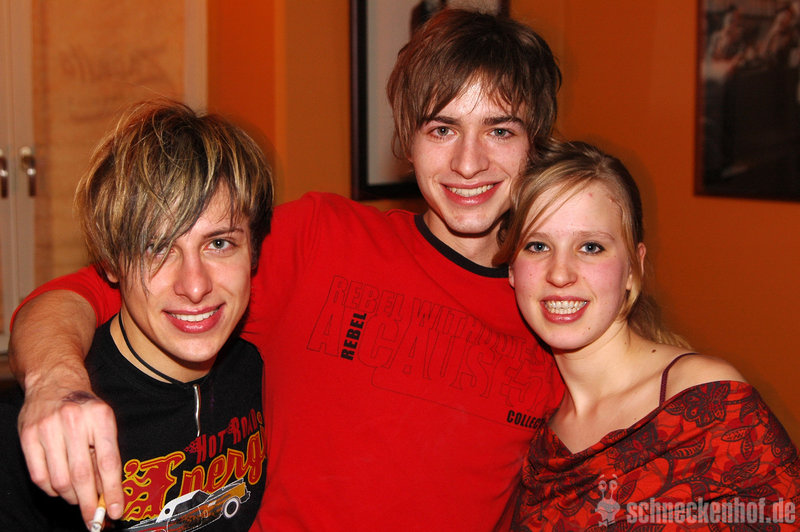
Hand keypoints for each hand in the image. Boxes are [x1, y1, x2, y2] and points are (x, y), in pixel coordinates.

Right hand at [18, 378, 123, 524]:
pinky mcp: (28, 436)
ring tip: (77, 497)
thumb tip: (107, 493)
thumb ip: (106, 454)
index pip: (108, 462)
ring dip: (70, 497)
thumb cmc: (84, 407)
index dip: (112, 491)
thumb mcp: (104, 422)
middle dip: (88, 503)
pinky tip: (59, 486)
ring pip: (59, 480)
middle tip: (93, 518)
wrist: (54, 381)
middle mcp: (74, 421)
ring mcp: (48, 428)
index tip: (115, 511)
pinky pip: (39, 476)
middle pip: (82, 475)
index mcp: (101, 417)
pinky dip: (51, 489)